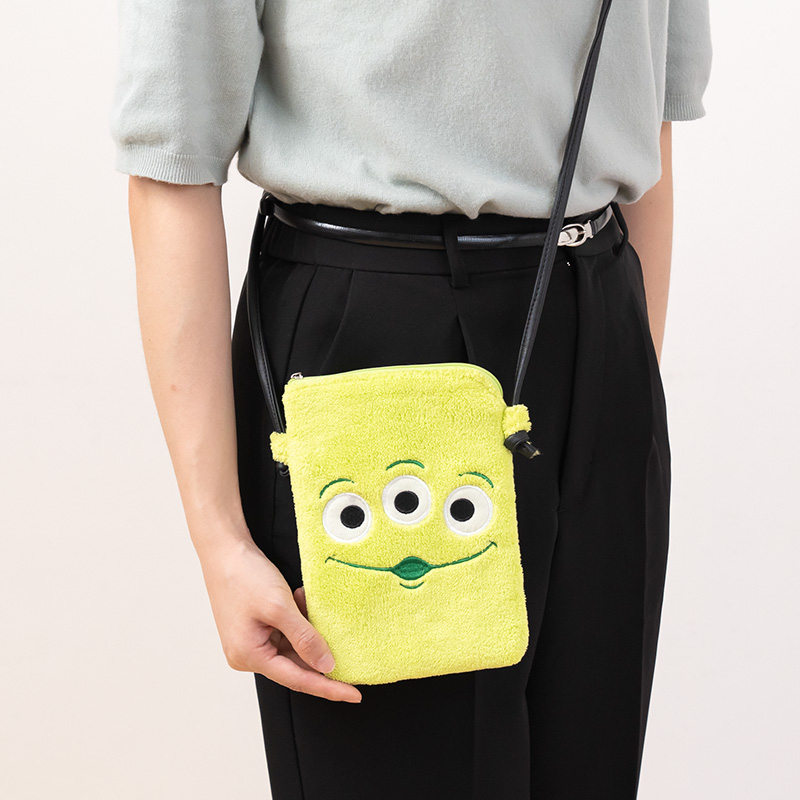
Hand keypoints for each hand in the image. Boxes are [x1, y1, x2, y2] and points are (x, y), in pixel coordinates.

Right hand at [199, 537, 361, 702]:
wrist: (223, 549)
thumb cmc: (243, 576)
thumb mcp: (279, 608)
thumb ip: (305, 639)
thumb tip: (326, 665)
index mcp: (249, 656)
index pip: (298, 680)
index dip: (329, 688)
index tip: (354, 695)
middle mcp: (248, 653)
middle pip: (295, 663)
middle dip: (317, 646)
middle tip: (343, 641)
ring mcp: (251, 639)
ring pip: (293, 645)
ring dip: (307, 627)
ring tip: (305, 602)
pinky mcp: (256, 625)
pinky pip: (286, 631)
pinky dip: (298, 618)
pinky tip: (298, 598)